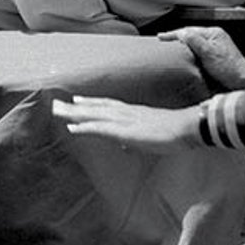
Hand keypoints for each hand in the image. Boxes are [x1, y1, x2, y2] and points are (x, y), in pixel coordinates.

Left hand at [53, 96, 201, 152]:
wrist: (188, 127)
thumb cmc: (178, 132)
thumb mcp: (154, 133)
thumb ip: (138, 137)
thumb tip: (125, 144)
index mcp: (135, 113)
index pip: (109, 106)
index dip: (93, 104)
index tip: (77, 101)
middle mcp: (127, 113)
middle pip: (97, 108)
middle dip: (76, 107)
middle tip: (56, 104)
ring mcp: (125, 120)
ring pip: (95, 115)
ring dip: (75, 113)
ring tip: (58, 111)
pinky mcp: (124, 131)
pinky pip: (100, 129)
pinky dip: (85, 127)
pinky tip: (72, 128)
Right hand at [158, 26, 244, 89]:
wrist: (241, 80)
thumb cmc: (229, 67)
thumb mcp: (209, 53)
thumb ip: (195, 41)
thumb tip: (182, 33)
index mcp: (213, 33)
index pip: (189, 31)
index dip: (174, 34)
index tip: (161, 36)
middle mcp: (214, 38)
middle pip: (191, 35)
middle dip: (176, 37)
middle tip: (162, 40)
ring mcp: (214, 46)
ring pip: (193, 43)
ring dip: (182, 44)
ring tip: (169, 47)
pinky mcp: (214, 56)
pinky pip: (197, 51)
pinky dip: (188, 52)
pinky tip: (182, 56)